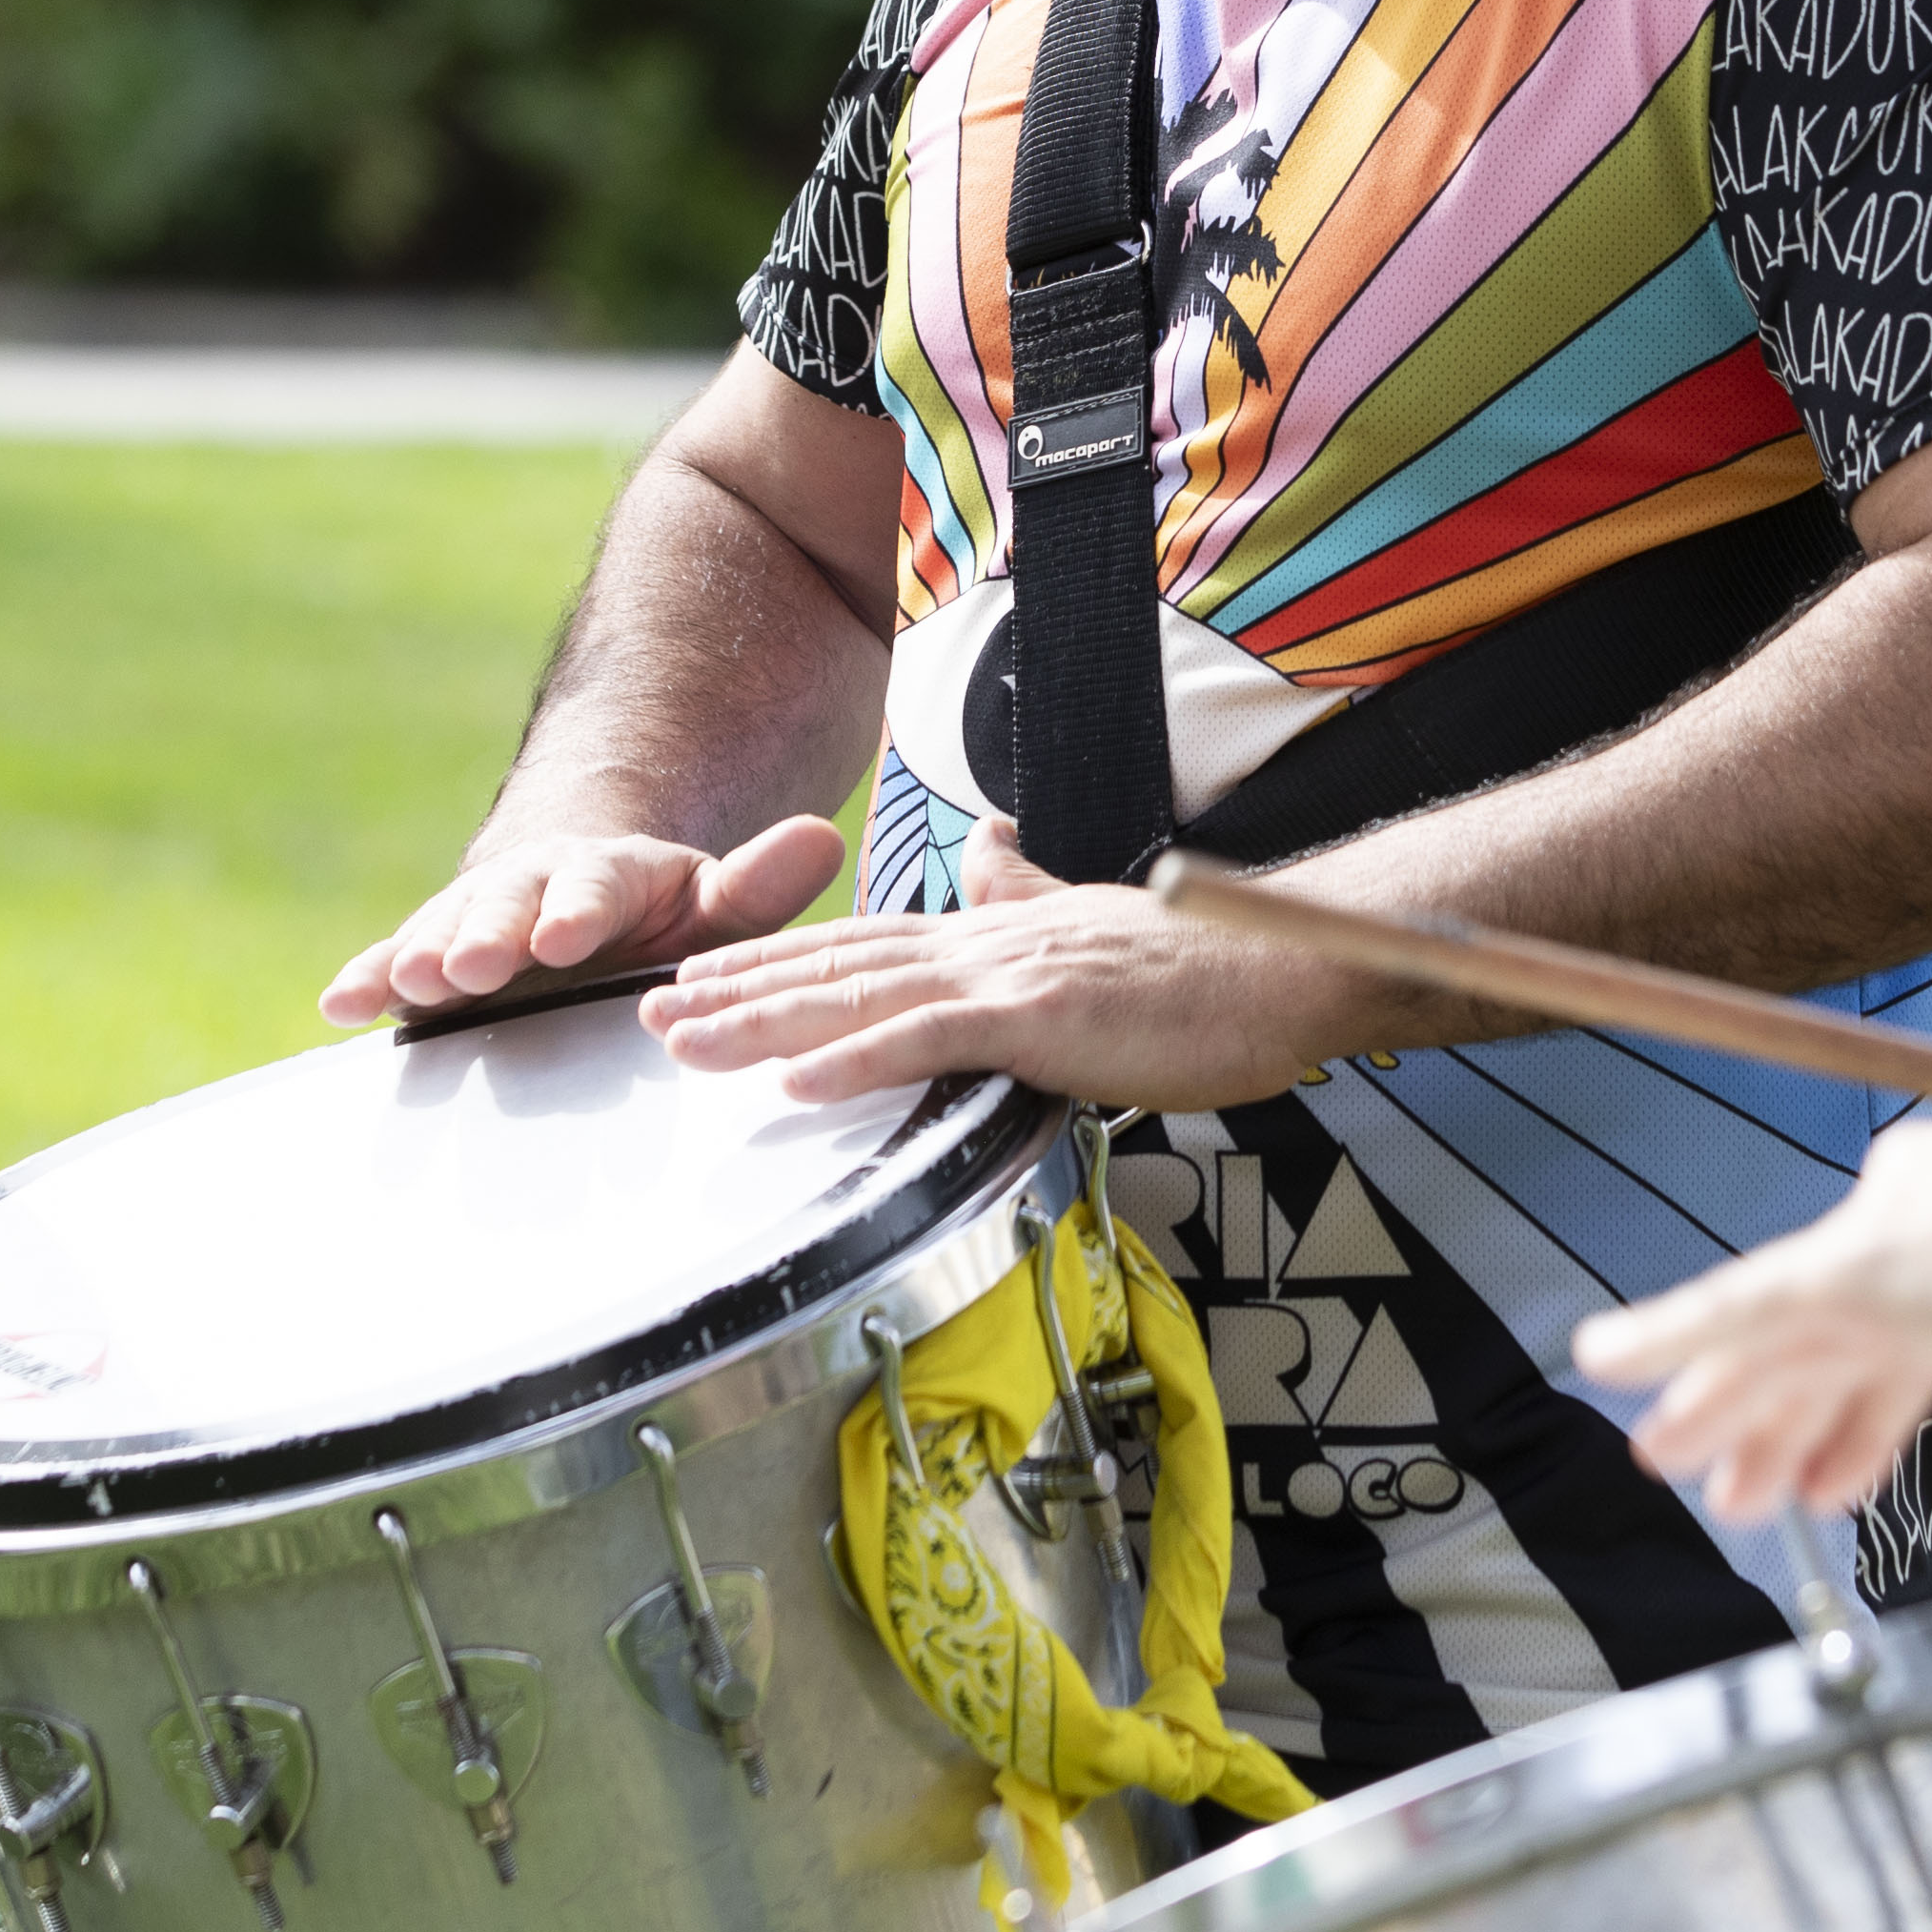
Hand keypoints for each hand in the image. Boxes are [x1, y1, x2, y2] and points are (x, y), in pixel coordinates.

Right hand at [320, 813, 846, 1024]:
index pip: (594, 887)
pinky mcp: (433, 958)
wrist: (576, 903)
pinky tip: (338, 1004)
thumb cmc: (655, 922)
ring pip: (443, 931)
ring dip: (421, 957)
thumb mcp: (710, 906)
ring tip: (405, 983)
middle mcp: (529, 890)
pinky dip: (370, 979)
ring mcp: (474, 923)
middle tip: (468, 964)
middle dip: (485, 934)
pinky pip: (398, 965)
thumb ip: (758, 887)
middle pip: (503, 905)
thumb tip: (824, 838)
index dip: (578, 909)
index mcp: (605, 877)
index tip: (564, 933)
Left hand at [637, 821, 1364, 1109]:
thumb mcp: (1094, 918)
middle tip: (648, 1014)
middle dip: (739, 990)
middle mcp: (985, 943)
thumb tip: (987, 848)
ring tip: (684, 1043)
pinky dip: (853, 1058)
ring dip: (764, 1023)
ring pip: (860, 998)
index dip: (779, 960)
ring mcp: (1008, 977)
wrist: (1282, 962)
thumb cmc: (1204, 967)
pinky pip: (927, 1041)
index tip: (703, 975)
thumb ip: (1030, 888)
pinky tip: (792, 1082)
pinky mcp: (1039, 1017)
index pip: (865, 945)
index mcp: (994, 931)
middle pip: (839, 966)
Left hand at [1572, 1099, 1931, 1523]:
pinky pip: (1742, 1305)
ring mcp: (1898, 1245)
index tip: (1831, 1477)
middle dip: (1770, 1420)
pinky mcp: (1865, 1259)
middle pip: (1825, 1346)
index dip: (1854, 1421)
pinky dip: (1670, 1333)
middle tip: (1720, 1481)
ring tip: (1671, 1466)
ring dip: (1721, 1409)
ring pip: (1775, 1342)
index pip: (1898, 1351)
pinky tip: (1607, 1361)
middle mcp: (1930, 1238)